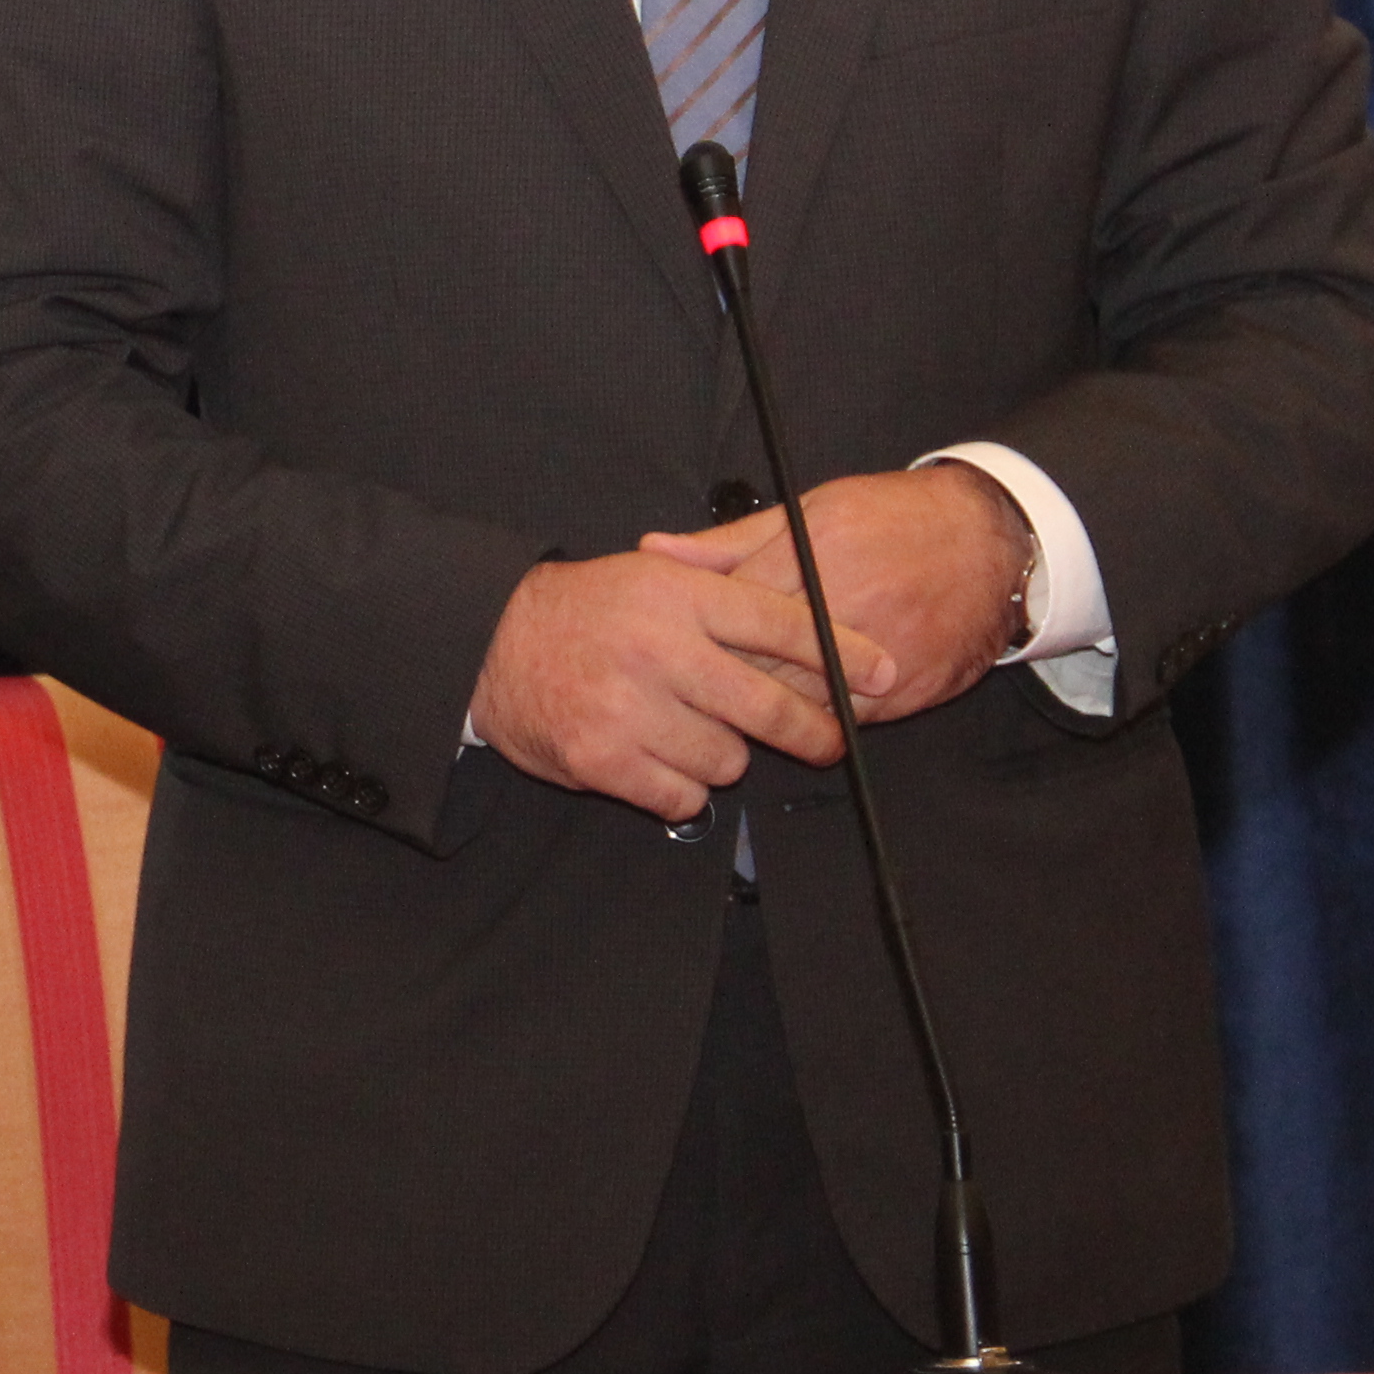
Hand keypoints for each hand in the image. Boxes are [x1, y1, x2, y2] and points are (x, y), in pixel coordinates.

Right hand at [464, 550, 884, 823]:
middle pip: (769, 705)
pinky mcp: (604, 760)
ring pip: (728, 759)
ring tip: (693, 731)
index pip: (783, 624)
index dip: (843, 653)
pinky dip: (681, 790)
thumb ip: (726, 585)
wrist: (490, 643)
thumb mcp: (652, 574)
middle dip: (813, 731)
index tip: (882, 674)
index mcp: (679, 596)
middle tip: (828, 741)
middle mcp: (659, 649)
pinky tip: (661, 761)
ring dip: (722, 754)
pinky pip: (683, 799)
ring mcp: (630, 708)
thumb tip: (817, 612)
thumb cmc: (587, 611)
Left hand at [641, 464, 1028, 730]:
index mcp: (815, 554)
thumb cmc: (894, 519)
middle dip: (720, 677)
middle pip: (758, 661)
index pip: (732, 609)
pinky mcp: (905, 691)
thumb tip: (654, 552)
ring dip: (763, 708)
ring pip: (796, 700)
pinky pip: (841, 719)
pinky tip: (797, 713)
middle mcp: (847, 605)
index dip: (698, 634)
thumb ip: (727, 544)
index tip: (675, 647)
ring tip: (735, 707)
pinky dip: (814, 718)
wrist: (990, 543)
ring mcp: (879, 654)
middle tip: (689, 688)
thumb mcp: (808, 511)